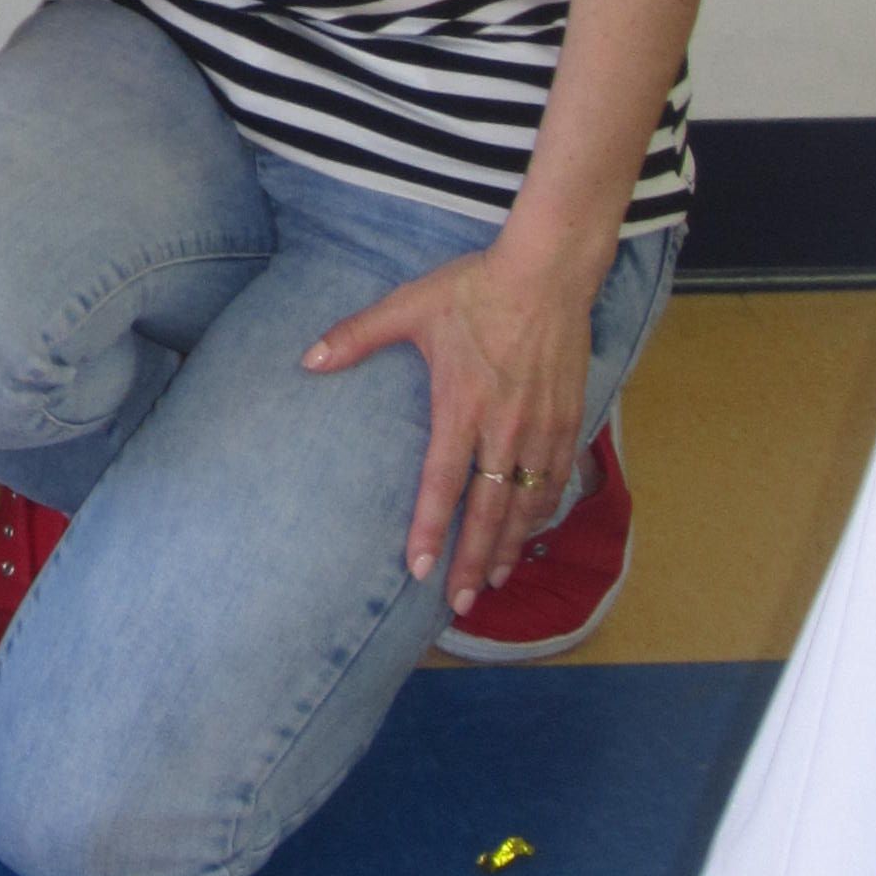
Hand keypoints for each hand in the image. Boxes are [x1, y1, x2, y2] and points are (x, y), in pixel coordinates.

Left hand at [303, 235, 601, 616]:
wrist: (547, 272)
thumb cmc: (474, 289)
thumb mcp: (408, 307)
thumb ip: (357, 336)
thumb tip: (306, 359)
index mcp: (461, 407)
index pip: (442, 483)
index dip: (429, 529)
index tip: (418, 570)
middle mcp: (503, 428)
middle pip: (489, 511)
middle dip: (474, 562)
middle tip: (461, 603)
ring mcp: (540, 428)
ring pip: (527, 504)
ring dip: (511, 546)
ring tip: (495, 580)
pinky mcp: (568, 419)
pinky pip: (556, 480)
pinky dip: (543, 512)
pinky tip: (532, 531)